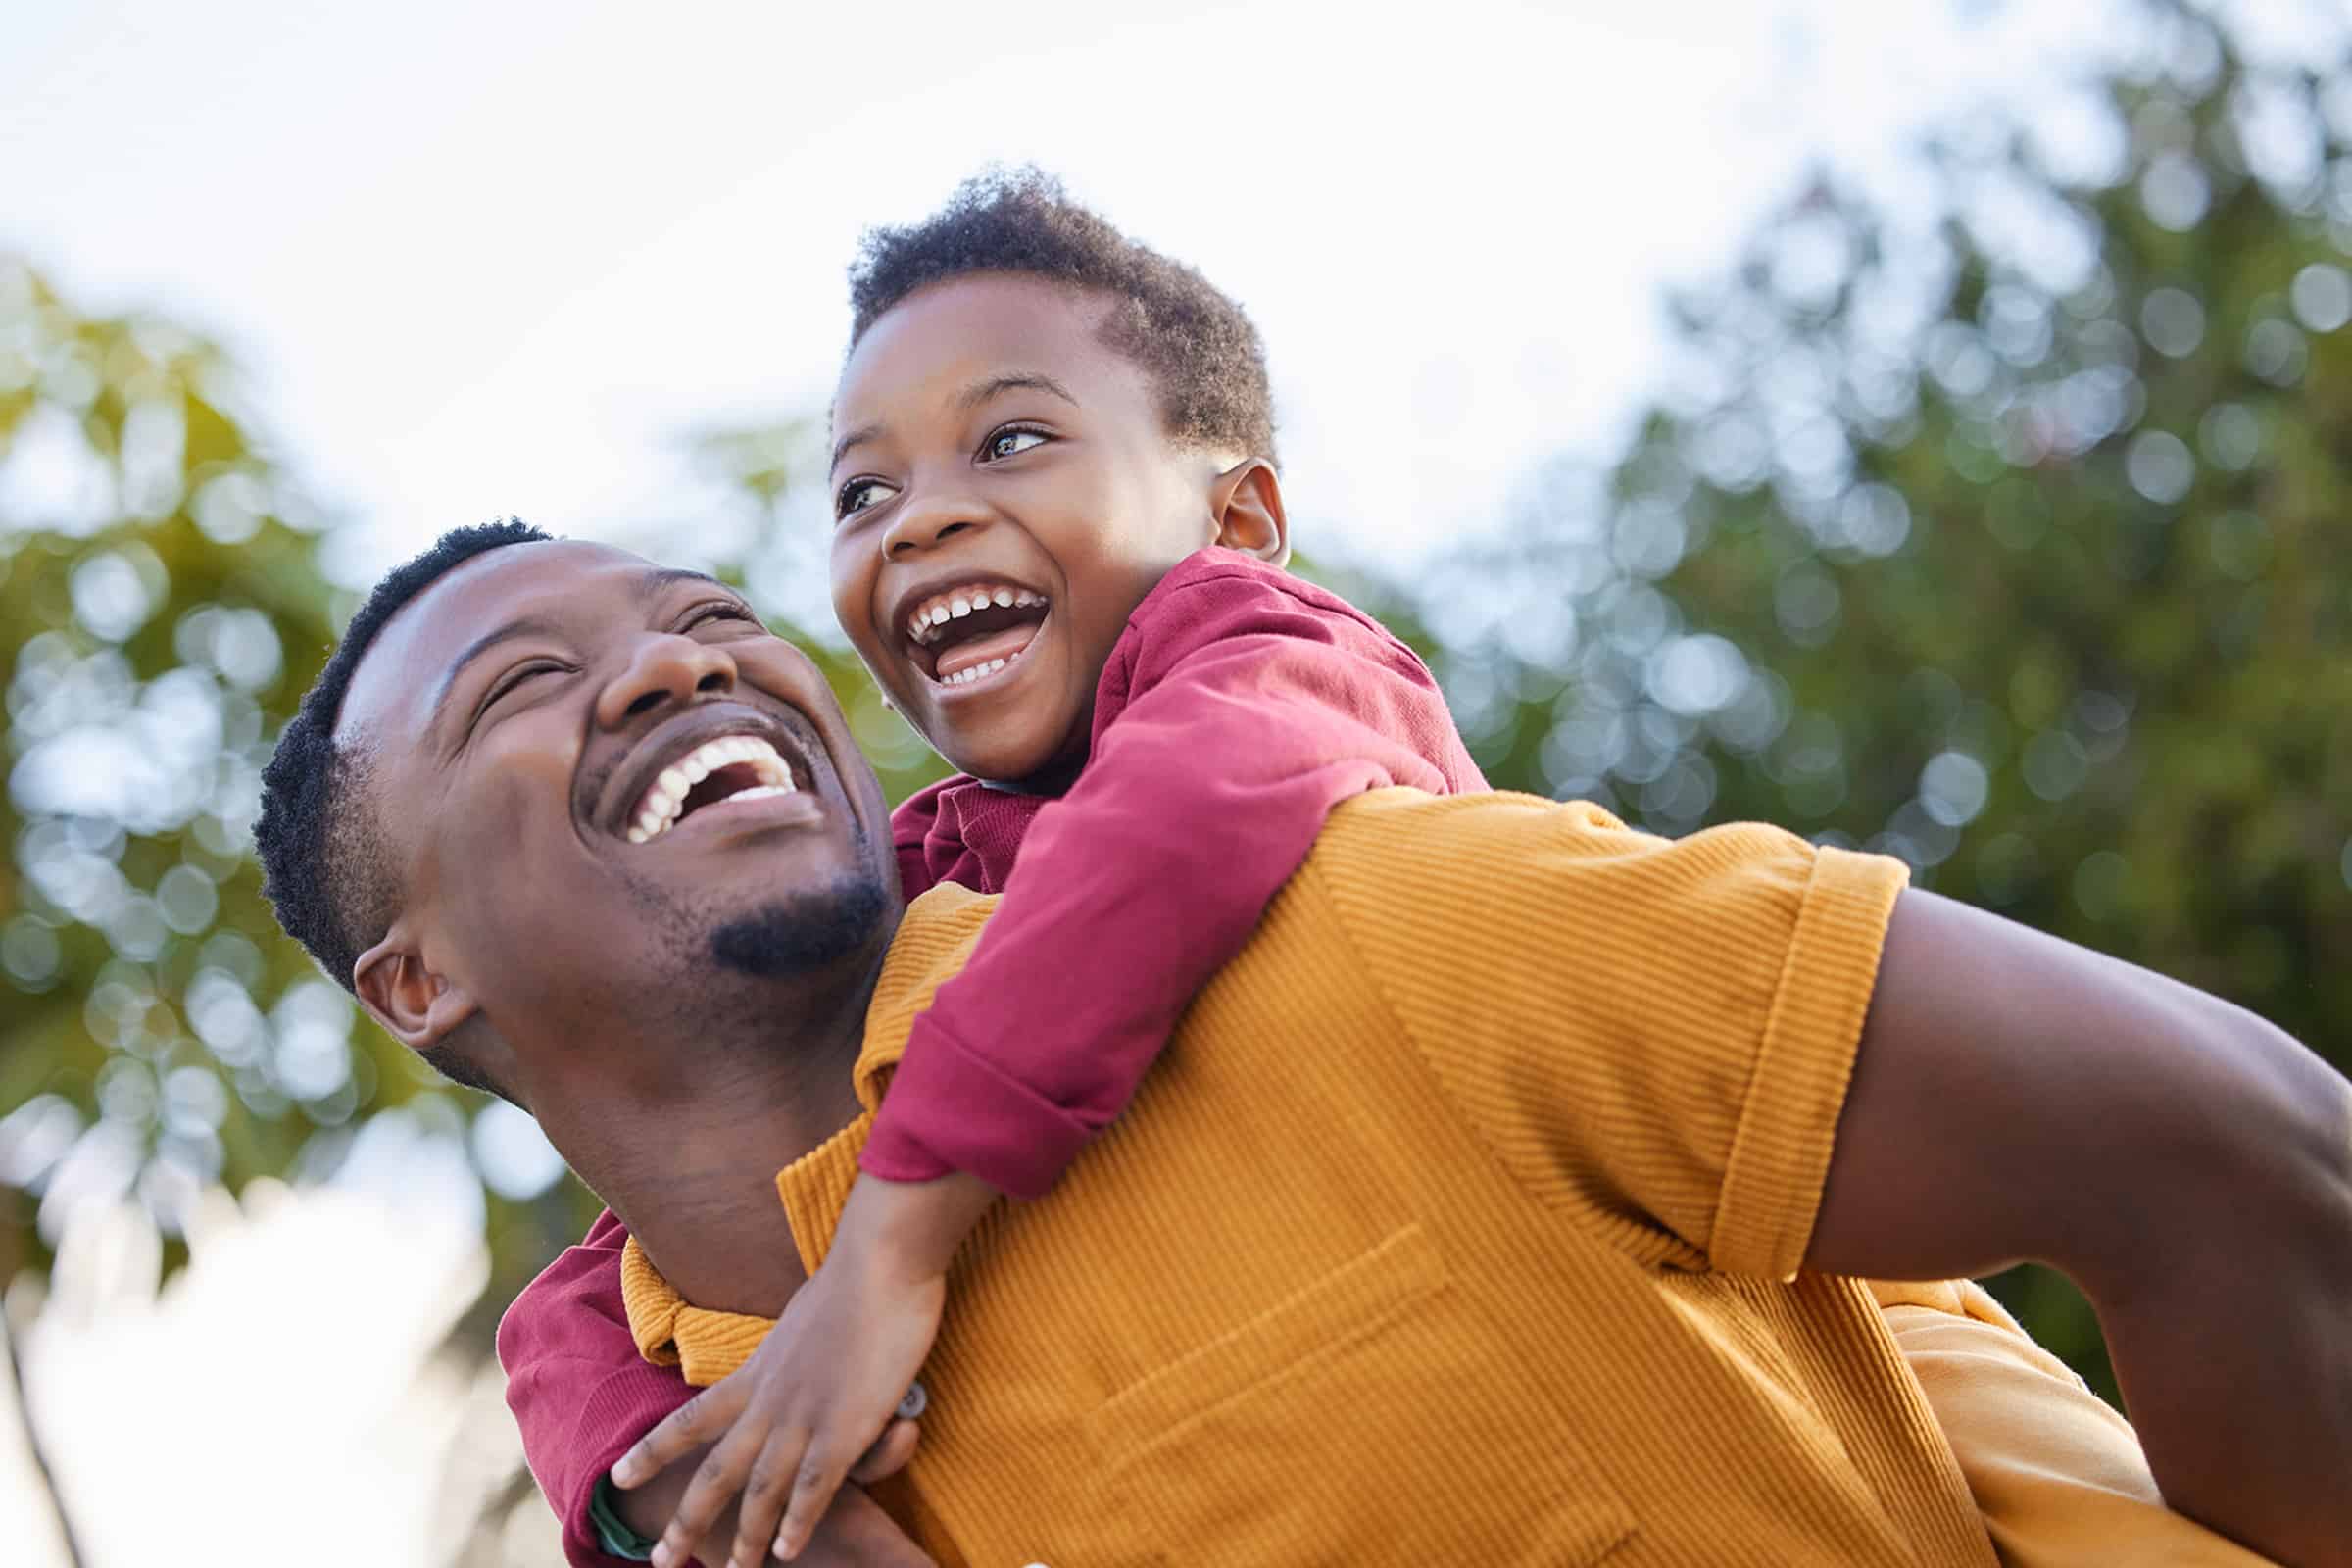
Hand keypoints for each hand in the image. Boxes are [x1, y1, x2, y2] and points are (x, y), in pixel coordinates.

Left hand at [614, 1171, 992, 1565]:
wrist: (880, 1262)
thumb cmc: (854, 1278)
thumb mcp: (804, 1314)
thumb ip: (794, 1343)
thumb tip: (797, 1338)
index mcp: (756, 1371)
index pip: (690, 1419)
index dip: (652, 1451)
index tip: (618, 1475)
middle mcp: (768, 1400)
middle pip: (716, 1471)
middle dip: (687, 1520)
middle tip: (660, 1559)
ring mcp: (804, 1416)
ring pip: (761, 1490)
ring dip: (745, 1536)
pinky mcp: (844, 1426)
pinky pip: (814, 1487)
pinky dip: (798, 1523)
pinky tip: (787, 1551)